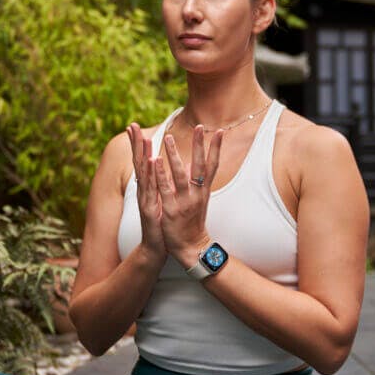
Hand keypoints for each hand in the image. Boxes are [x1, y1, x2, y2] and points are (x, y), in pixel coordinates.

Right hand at [127, 123, 166, 261]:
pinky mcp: (150, 208)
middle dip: (135, 143)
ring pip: (144, 173)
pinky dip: (152, 174)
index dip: (138, 144)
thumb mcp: (160, 199)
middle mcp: (144, 189)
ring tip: (143, 138)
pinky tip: (152, 162)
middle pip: (139, 162)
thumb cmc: (160, 223)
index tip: (135, 127)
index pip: (142, 160)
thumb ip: (160, 184)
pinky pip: (151, 188)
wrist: (155, 247)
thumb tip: (162, 168)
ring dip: (143, 154)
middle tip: (131, 125)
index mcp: (148, 186)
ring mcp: (145, 198)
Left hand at [153, 126, 222, 267]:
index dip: (216, 149)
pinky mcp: (170, 209)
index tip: (219, 131)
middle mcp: (196, 194)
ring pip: (180, 174)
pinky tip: (155, 161)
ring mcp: (183, 201)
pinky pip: (164, 189)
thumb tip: (201, 167)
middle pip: (200, 166)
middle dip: (200, 145)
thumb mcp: (200, 202)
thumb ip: (200, 184)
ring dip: (174, 155)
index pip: (212, 166)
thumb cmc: (193, 223)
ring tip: (168, 137)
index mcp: (203, 191)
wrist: (191, 248)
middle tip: (200, 126)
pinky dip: (160, 174)